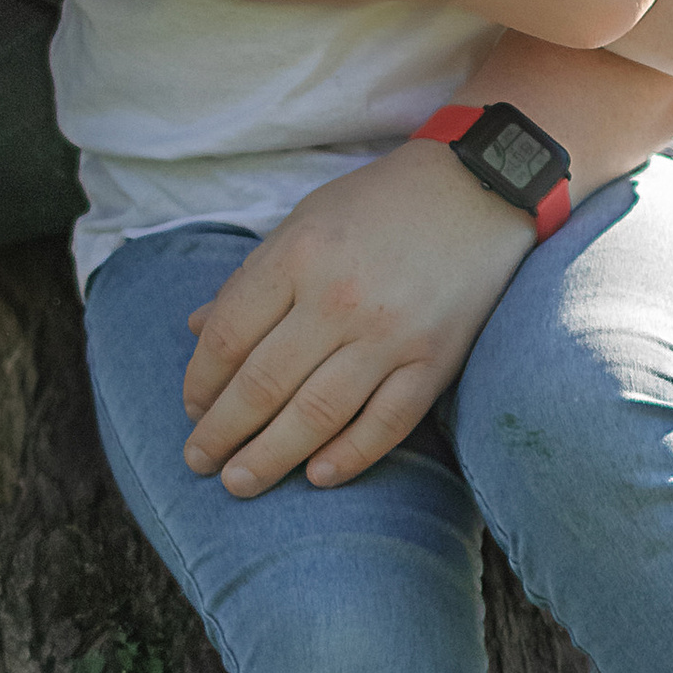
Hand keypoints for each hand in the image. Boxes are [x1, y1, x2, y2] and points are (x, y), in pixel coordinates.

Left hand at [178, 137, 534, 496]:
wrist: (481, 187)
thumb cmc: (381, 203)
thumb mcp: (304, 221)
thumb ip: (251, 278)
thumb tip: (194, 328)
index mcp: (298, 257)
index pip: (227, 337)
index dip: (200, 382)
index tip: (192, 408)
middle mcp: (339, 299)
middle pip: (262, 384)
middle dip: (221, 432)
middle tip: (199, 462)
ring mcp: (390, 334)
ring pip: (316, 414)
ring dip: (270, 457)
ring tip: (239, 484)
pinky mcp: (435, 360)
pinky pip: (387, 423)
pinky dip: (350, 456)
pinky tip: (318, 476)